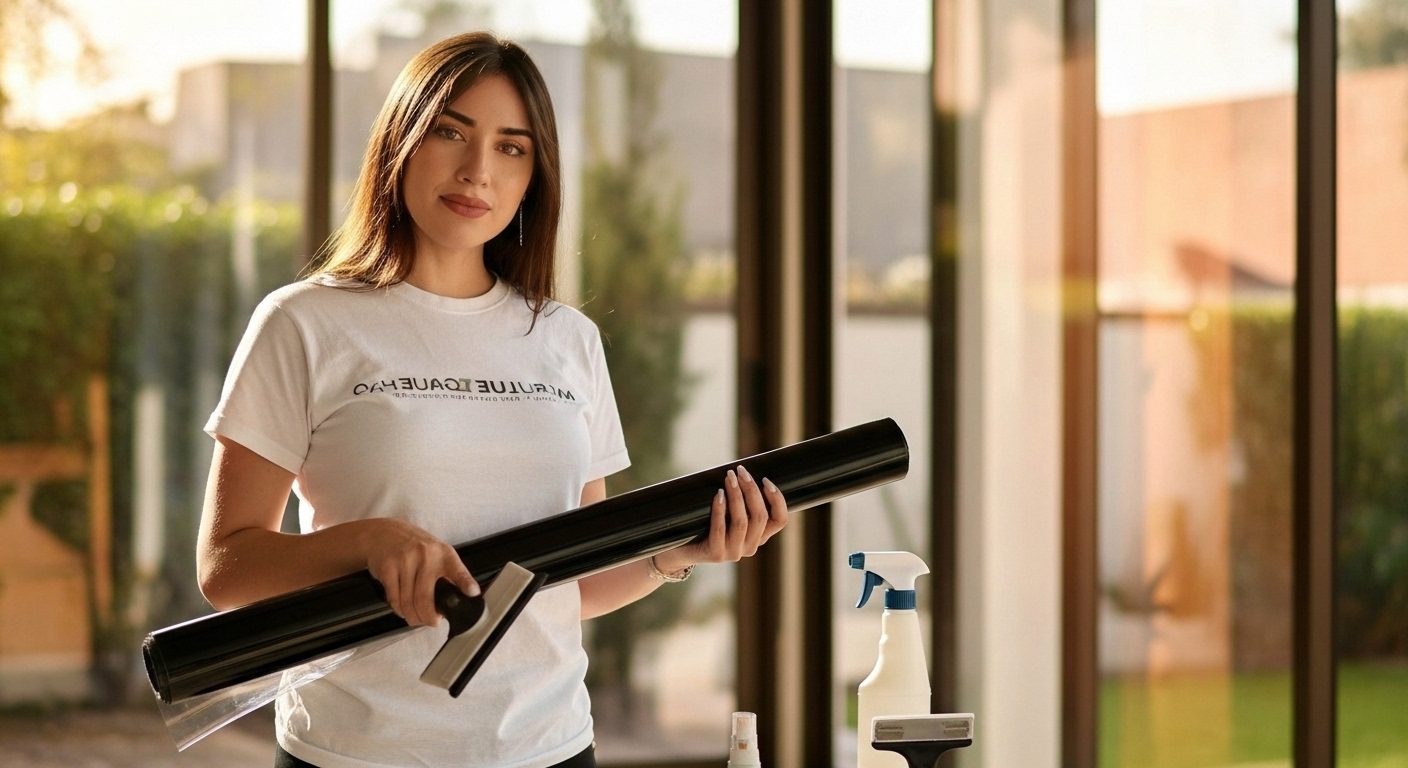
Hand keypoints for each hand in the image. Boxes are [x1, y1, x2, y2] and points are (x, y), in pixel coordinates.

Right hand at [363, 518, 478, 626]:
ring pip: (408, 603)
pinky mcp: (387, 568)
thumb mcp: (436, 552)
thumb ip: (448, 572)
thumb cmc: (414, 546)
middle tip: (432, 622)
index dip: (465, 583)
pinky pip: (394, 599)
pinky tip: (403, 609)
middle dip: (429, 618)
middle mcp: (425, 555)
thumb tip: (461, 597)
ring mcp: (405, 561)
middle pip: (425, 599)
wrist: (383, 532)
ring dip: (412, 617)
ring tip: (416, 618)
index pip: (457, 570)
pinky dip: (399, 610)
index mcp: (443, 553)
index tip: (472, 593)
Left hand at [658, 465, 789, 571]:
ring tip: (729, 478)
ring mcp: (734, 553)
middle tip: (740, 471)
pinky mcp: (716, 555)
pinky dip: (720, 509)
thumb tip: (744, 470)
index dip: (777, 499)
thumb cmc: (706, 522)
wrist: (681, 548)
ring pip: (742, 522)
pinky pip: (720, 529)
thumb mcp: (729, 511)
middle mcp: (751, 547)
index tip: (764, 479)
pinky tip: (718, 495)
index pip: (780, 520)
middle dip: (751, 490)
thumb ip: (741, 499)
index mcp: (760, 536)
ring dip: (736, 496)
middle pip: (760, 516)